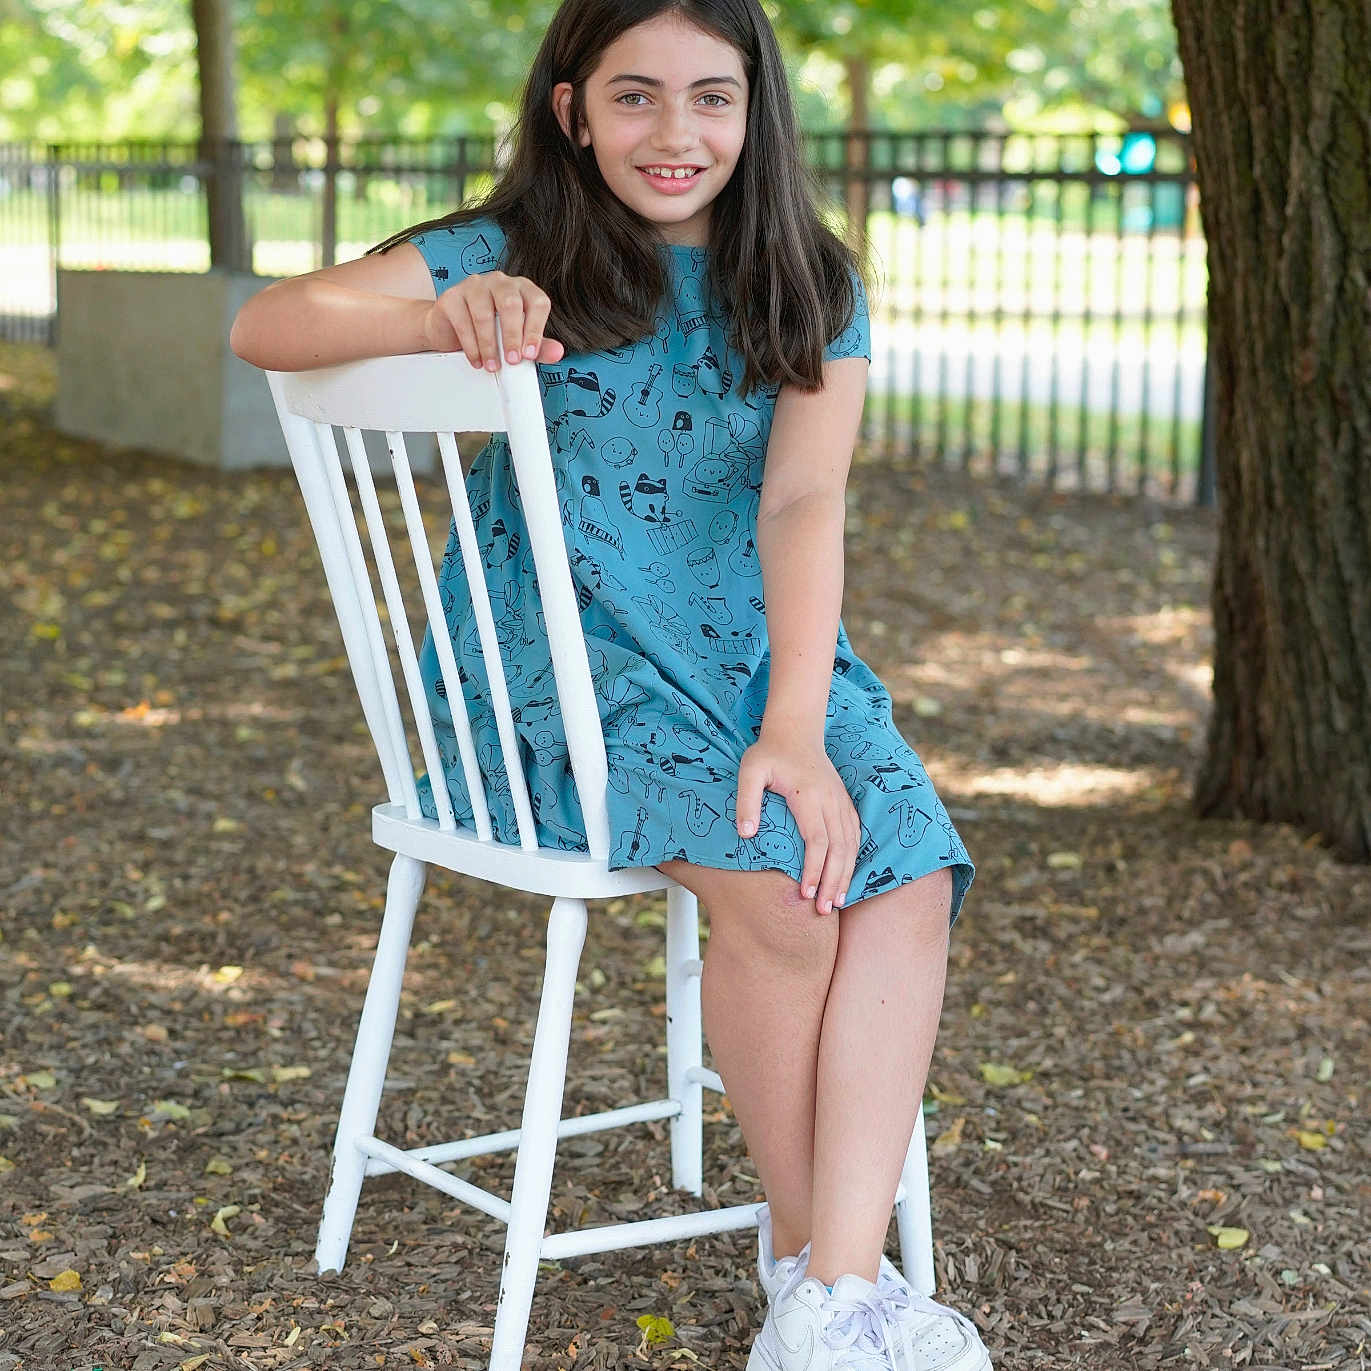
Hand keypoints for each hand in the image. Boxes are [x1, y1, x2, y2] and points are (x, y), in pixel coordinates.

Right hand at [422, 270, 566, 370]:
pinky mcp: (453, 296)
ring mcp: (475, 285)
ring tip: (492, 365)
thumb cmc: (490, 330)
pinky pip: (463, 320)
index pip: (537, 302)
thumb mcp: (518, 340)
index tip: (530, 354)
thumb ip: (539, 346)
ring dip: (489, 345)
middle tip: (511, 361)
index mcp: (522, 289)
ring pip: (484, 314)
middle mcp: (500, 282)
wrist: (452, 329)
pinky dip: (471, 345)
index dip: (535, 330)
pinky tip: (476, 359)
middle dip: (512, 337)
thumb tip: (558, 352)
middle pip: (511, 303)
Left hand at [735, 731, 858, 913]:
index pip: (817, 840)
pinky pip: (854, 835)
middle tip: (824, 911)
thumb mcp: (750, 771)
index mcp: (809, 795)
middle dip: (833, 881)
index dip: (813, 870)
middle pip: (839, 848)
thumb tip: (746, 835)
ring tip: (837, 902)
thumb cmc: (769, 753)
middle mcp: (831, 800)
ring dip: (846, 874)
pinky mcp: (844, 802)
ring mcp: (841, 801)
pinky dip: (853, 858)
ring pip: (851, 844)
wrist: (796, 730)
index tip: (805, 894)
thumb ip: (747, 802)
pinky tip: (846, 877)